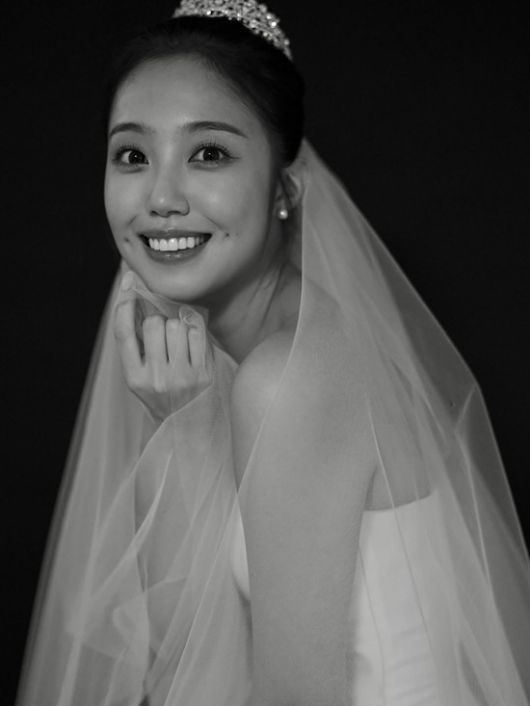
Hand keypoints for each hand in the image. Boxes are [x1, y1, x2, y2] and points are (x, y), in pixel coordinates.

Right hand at [113, 271, 212, 421]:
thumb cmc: (162, 395)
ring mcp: (182, 377)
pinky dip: (194, 327)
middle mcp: (156, 379)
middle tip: (163, 335)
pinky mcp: (204, 374)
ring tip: (179, 343)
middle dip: (158, 321)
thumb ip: (136, 342)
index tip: (129, 282)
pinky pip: (197, 332)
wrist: (189, 428)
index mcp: (134, 378)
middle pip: (153, 323)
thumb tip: (133, 288)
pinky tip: (192, 337)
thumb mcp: (140, 375)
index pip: (123, 332)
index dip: (124, 303)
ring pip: (176, 325)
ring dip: (178, 326)